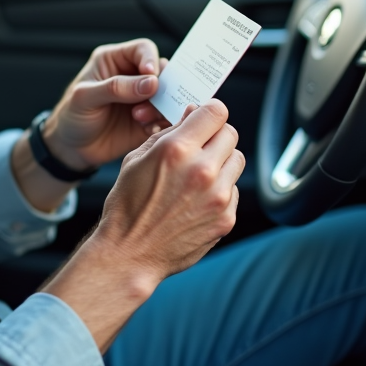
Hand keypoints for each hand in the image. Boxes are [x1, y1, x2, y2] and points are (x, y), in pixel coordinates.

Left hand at [42, 39, 169, 169]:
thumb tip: (151, 82)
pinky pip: (166, 118)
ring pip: (167, 95)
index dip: (151, 60)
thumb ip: (116, 87)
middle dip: (161, 86)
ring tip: (139, 118)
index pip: (143, 49)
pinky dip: (162, 123)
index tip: (152, 76)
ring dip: (160, 106)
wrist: (71, 148)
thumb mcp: (85, 97)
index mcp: (114, 60)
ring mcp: (142, 99)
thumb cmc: (71, 115)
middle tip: (151, 100)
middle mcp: (132, 77)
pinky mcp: (149, 120)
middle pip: (162, 71)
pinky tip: (149, 129)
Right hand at [93, 100, 242, 281]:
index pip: (216, 112)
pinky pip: (234, 189)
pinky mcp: (226, 218)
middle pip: (230, 133)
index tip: (203, 118)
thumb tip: (192, 114)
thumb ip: (168, 133)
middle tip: (199, 146)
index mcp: (177, 150)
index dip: (209, 112)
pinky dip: (221, 188)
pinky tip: (198, 198)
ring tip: (199, 173)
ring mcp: (218, 196)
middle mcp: (203, 170)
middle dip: (215, 135)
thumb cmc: (128, 204)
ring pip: (237, 160)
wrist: (130, 253)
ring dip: (222, 160)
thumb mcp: (136, 158)